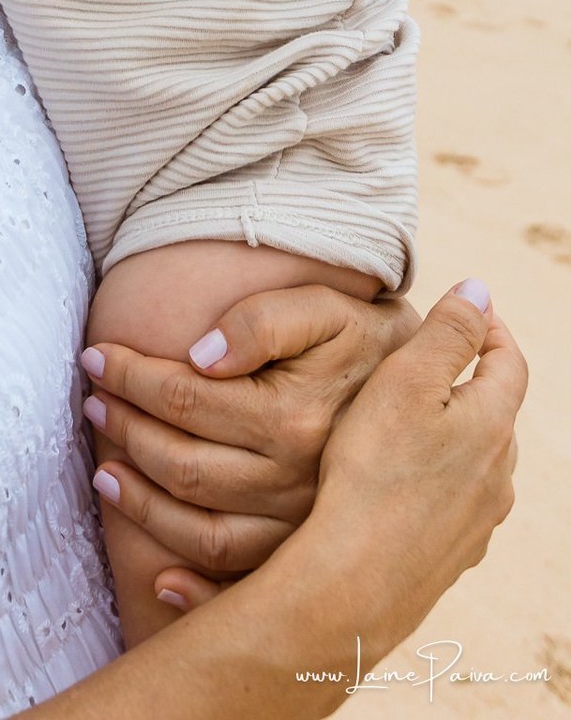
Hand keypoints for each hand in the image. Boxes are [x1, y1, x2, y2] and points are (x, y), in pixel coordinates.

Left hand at [80, 284, 417, 609]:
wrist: (431, 387)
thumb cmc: (364, 335)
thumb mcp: (325, 306)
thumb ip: (262, 320)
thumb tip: (198, 354)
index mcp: (296, 420)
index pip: (186, 399)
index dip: (131, 376)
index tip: (96, 356)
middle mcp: (299, 483)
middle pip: (184, 465)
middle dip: (126, 432)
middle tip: (93, 405)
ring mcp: (304, 529)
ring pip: (201, 532)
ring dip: (141, 502)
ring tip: (104, 467)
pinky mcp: (311, 556)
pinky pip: (242, 587)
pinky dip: (194, 590)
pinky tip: (157, 575)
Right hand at [303, 282, 523, 653]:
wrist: (358, 578)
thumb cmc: (375, 469)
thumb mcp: (406, 380)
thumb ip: (448, 332)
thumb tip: (480, 289)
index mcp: (491, 424)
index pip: (509, 363)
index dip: (491, 330)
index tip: (468, 310)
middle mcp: (498, 475)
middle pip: (496, 412)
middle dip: (470, 381)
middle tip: (431, 361)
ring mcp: (479, 520)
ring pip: (477, 461)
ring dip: (454, 434)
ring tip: (410, 421)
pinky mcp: (453, 554)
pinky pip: (456, 502)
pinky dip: (438, 481)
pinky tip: (403, 484)